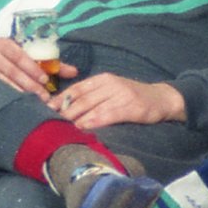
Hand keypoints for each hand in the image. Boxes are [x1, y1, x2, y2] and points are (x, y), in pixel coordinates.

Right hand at [0, 37, 79, 96]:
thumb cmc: (14, 62)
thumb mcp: (31, 59)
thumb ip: (52, 65)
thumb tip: (74, 72)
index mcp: (4, 44)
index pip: (19, 56)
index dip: (33, 69)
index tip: (45, 81)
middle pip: (11, 70)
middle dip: (29, 85)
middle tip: (43, 97)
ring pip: (1, 82)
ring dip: (18, 93)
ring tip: (33, 103)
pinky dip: (5, 98)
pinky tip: (16, 106)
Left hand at [49, 73, 183, 129]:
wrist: (162, 99)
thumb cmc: (132, 97)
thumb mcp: (111, 91)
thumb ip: (92, 97)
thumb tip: (66, 108)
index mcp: (102, 79)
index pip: (76, 88)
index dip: (60, 99)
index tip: (46, 110)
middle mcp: (110, 84)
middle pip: (81, 99)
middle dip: (65, 112)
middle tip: (50, 123)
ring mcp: (121, 94)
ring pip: (92, 106)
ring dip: (76, 118)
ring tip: (63, 128)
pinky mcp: (130, 107)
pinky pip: (108, 114)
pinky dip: (94, 122)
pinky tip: (84, 128)